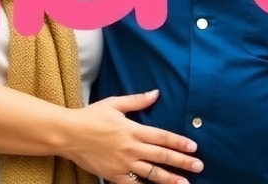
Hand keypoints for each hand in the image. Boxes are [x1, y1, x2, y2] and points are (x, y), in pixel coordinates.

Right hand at [65, 89, 202, 183]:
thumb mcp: (115, 104)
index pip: (162, 137)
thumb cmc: (91, 117)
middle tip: (198, 166)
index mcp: (133, 130)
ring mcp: (123, 163)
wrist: (68, 134)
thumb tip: (156, 93)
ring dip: (169, 179)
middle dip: (182, 162)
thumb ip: (137, 101)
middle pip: (161, 156)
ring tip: (185, 183)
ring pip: (151, 173)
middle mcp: (131, 148)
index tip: (194, 148)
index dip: (179, 142)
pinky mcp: (113, 175)